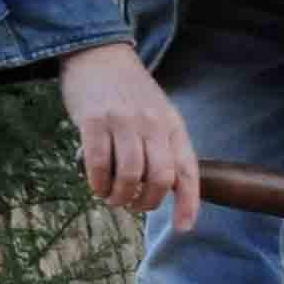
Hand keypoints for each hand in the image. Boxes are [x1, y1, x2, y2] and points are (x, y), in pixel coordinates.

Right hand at [57, 43, 197, 228]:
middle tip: (135, 206)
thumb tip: (164, 188)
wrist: (98, 55)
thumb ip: (163, 146)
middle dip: (148, 202)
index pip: (187, 170)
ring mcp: (123, 122)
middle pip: (160, 177)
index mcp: (172, 126)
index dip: (189, 202)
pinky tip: (97, 186)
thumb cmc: (128, 92)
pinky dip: (98, 183)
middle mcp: (152, 124)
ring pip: (130, 174)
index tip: (185, 227)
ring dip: (121, 196)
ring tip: (114, 198)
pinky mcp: (94, 121)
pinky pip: (100, 163)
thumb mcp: (158, 114)